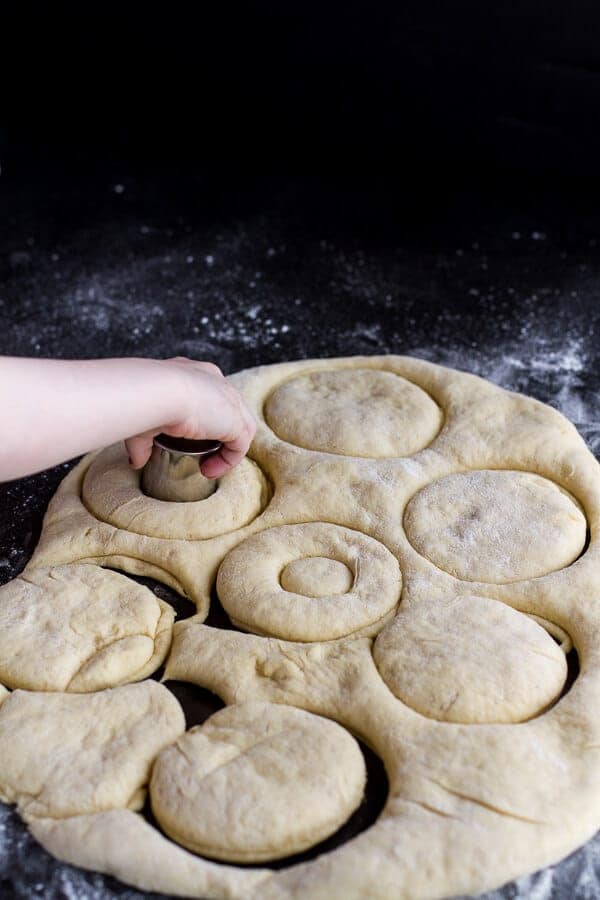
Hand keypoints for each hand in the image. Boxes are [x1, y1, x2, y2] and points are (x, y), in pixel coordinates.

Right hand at [125, 359, 255, 477]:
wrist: (157, 391)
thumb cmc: (144, 400)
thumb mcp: (141, 421)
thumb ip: (143, 441)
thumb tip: (136, 460)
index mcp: (193, 373)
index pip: (205, 394)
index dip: (200, 417)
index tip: (185, 438)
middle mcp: (215, 381)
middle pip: (226, 409)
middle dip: (216, 432)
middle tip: (199, 453)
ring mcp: (230, 399)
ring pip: (238, 426)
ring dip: (224, 450)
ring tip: (205, 466)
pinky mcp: (237, 420)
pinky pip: (240, 445)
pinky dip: (228, 460)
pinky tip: (209, 470)